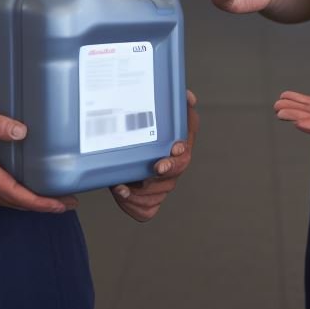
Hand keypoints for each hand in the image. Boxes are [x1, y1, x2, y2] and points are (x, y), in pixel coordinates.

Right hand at [0, 94, 77, 212]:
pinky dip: (7, 194)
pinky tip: (15, 186)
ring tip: (46, 197)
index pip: (13, 193)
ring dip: (23, 201)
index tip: (59, 205)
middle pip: (10, 201)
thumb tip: (21, 132)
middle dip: (38, 205)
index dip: (39, 202)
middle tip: (64, 203)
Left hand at [111, 90, 199, 221]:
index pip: (185, 153)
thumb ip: (175, 102)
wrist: (126, 147)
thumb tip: (189, 97)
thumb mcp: (159, 111)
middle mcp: (173, 170)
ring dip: (138, 193)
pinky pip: (145, 211)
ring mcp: (162, 188)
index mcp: (178, 149)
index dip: (179, 154)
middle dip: (158, 178)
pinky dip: (132, 206)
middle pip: (171, 179)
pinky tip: (121, 194)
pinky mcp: (149, 202)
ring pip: (156, 197)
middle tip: (149, 171)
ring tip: (120, 184)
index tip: (173, 149)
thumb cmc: (146, 128)